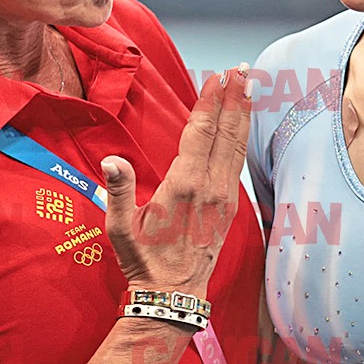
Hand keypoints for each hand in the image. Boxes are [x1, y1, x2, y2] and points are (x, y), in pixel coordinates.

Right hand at [100, 65, 251, 294]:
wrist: (173, 295)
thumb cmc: (143, 260)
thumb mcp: (121, 228)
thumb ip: (119, 191)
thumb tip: (113, 161)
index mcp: (184, 186)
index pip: (200, 133)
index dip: (209, 102)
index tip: (217, 76)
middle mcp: (210, 188)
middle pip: (226, 133)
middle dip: (234, 98)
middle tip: (241, 68)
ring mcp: (224, 198)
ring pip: (236, 146)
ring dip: (243, 113)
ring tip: (249, 85)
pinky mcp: (229, 207)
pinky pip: (236, 163)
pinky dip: (241, 138)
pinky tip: (241, 125)